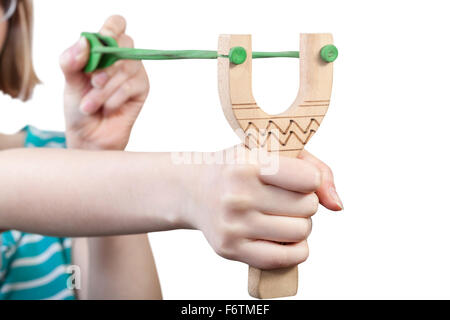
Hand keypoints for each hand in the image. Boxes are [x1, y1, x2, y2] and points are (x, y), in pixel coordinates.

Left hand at [60, 15, 148, 149]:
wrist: (90, 137)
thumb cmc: (79, 108)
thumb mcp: (69, 82)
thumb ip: (71, 60)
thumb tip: (84, 42)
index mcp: (104, 50)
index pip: (116, 24)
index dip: (111, 29)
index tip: (101, 41)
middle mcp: (122, 58)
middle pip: (124, 43)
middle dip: (104, 65)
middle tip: (92, 82)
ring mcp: (135, 73)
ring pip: (124, 68)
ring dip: (103, 90)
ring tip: (89, 105)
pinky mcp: (142, 90)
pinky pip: (130, 86)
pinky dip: (113, 99)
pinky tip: (106, 108)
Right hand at [185, 147, 341, 269]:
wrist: (194, 190)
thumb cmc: (240, 170)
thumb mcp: (272, 153)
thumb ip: (315, 169)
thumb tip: (337, 205)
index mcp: (248, 164)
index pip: (309, 179)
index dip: (309, 179)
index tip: (296, 178)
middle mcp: (238, 195)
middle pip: (308, 207)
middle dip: (304, 202)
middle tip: (284, 198)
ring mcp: (233, 225)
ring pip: (301, 232)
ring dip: (299, 224)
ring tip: (280, 215)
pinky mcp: (231, 249)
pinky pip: (286, 258)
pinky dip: (296, 249)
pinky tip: (283, 237)